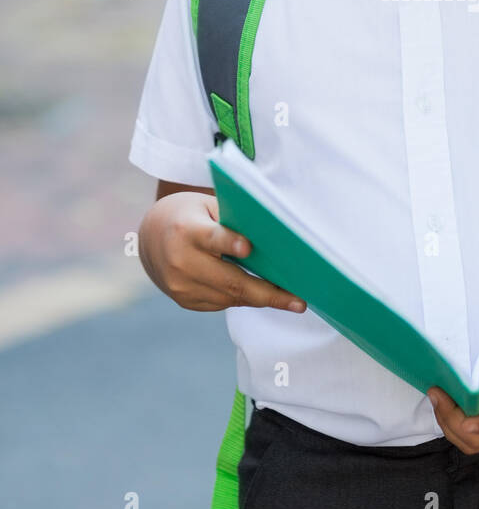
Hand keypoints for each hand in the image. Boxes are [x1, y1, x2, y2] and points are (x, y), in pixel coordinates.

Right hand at [138, 192, 306, 313]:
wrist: (151, 235)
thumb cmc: (190, 214)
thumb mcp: (206, 206)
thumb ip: (231, 220)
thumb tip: (270, 239)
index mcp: (186, 230)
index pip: (211, 238)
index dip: (229, 243)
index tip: (249, 248)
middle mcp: (180, 261)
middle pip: (229, 281)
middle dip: (267, 293)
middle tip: (298, 301)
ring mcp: (180, 286)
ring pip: (229, 297)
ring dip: (262, 299)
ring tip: (292, 301)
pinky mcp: (184, 300)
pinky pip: (222, 303)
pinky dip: (244, 299)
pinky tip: (265, 296)